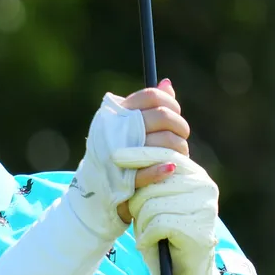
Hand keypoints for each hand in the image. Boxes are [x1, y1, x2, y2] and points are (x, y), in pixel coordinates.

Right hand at [65, 79, 188, 239]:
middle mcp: (115, 131)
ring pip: (164, 142)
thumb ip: (147, 106)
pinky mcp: (123, 178)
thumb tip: (166, 84)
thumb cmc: (115, 152)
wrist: (94, 190)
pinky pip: (149, 169)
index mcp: (115, 114)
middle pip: (161, 117)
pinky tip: (171, 167)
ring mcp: (119, 154)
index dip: (170, 102)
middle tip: (181, 135)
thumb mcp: (125, 126)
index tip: (175, 113)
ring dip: (178, 148)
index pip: (151, 97)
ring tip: (177, 155)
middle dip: (179, 126)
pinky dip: (162, 168)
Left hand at [109, 146, 227, 274]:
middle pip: (153, 182)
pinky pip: (157, 223)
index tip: (115, 156)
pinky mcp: (199, 229)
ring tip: (150, 234)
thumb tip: (124, 158)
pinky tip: (151, 243)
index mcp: (196, 176)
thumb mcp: (155, 203)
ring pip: (151, 204)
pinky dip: (146, 237)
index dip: (139, 155)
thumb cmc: (164, 237)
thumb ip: (149, 183)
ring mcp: (205, 207)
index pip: (165, 155)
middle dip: (137, 204)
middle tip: (142, 221)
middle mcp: (205, 187)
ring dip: (142, 223)